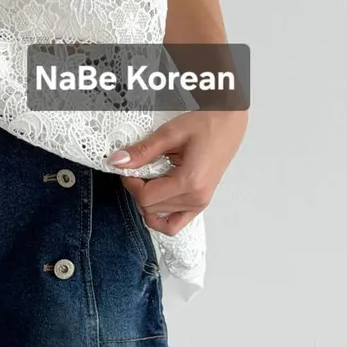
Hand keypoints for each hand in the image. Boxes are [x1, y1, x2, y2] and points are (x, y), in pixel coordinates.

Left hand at [107, 109, 247, 235]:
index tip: (129, 167)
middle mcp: (196, 198)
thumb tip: (118, 162)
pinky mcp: (200, 203)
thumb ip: (142, 151)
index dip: (131, 183)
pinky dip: (160, 217)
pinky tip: (155, 199)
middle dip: (138, 189)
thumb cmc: (206, 123)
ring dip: (148, 199)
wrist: (228, 121)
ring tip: (152, 177)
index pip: (146, 198)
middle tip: (140, 168)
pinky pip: (174, 224)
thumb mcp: (170, 133)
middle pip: (150, 208)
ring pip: (158, 215)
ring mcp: (199, 203)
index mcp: (190, 182)